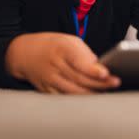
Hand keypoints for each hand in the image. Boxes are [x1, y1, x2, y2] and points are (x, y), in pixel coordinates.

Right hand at [5, 32, 120, 93]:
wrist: (24, 53)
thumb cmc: (52, 45)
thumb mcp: (68, 40)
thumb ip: (84, 53)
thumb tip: (99, 67)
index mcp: (61, 49)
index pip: (79, 61)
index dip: (92, 69)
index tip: (105, 73)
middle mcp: (54, 65)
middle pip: (79, 78)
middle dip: (99, 83)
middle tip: (115, 83)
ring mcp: (49, 79)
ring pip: (73, 90)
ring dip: (91, 93)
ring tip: (106, 91)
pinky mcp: (46, 90)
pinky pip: (64, 97)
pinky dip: (78, 98)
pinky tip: (90, 97)